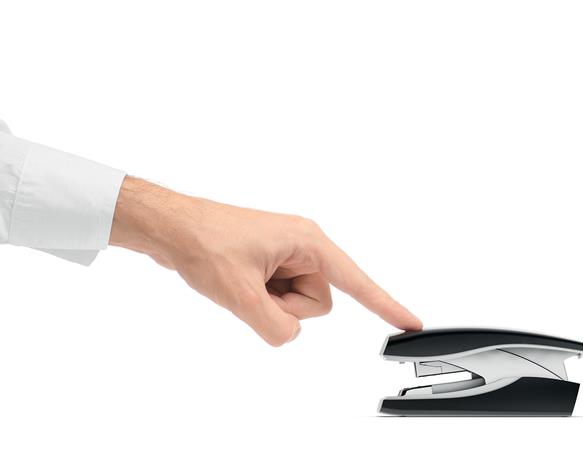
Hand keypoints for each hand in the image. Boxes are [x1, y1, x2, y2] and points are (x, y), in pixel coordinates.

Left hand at [109, 176, 421, 345]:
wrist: (171, 228)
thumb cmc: (204, 243)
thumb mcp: (241, 294)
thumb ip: (276, 327)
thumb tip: (289, 335)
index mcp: (306, 242)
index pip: (354, 281)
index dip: (384, 304)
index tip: (411, 322)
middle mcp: (301, 248)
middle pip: (317, 302)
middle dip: (286, 307)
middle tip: (252, 289)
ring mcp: (284, 257)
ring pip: (296, 304)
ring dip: (270, 305)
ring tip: (241, 283)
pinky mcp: (269, 266)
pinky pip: (278, 298)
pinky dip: (259, 300)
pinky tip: (236, 282)